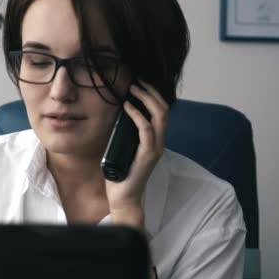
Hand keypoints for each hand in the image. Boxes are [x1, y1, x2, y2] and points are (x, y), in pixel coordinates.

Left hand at [105, 80, 168, 228]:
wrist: (123, 197)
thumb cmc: (120, 173)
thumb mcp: (122, 146)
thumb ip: (124, 133)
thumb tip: (115, 114)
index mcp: (154, 139)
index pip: (161, 111)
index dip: (153, 94)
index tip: (139, 82)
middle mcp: (159, 142)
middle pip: (163, 109)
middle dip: (151, 92)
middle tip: (137, 81)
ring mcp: (155, 148)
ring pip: (159, 116)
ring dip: (146, 99)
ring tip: (133, 88)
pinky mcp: (148, 155)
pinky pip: (146, 130)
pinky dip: (137, 115)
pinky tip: (127, 106)